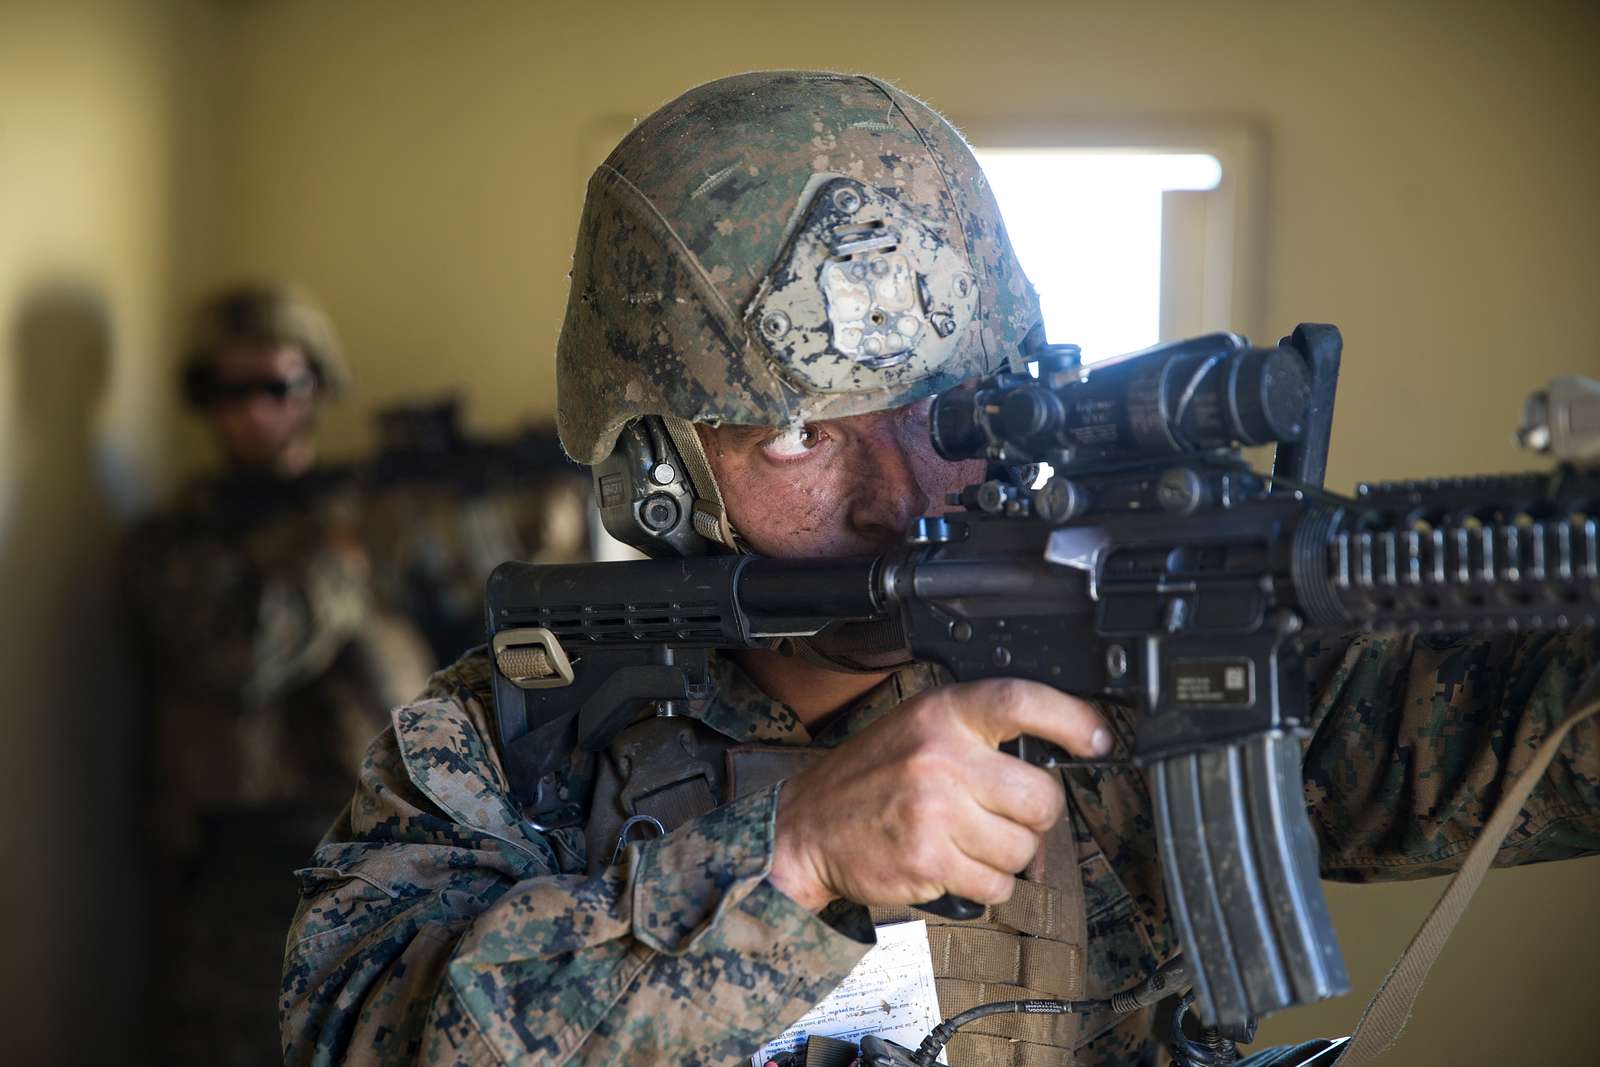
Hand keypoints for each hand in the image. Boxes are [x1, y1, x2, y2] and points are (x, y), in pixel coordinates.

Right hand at [769, 679, 1111, 911]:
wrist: (806, 827)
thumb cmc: (870, 778)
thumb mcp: (918, 728)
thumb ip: (978, 732)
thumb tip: (1060, 752)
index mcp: (942, 714)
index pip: (1020, 702)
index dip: (1072, 719)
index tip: (1098, 740)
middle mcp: (940, 757)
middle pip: (1041, 796)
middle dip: (1034, 817)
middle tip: (1004, 815)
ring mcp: (935, 810)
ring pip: (1023, 849)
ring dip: (1005, 856)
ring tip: (966, 840)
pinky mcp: (929, 859)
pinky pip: (996, 886)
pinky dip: (984, 886)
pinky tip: (952, 865)